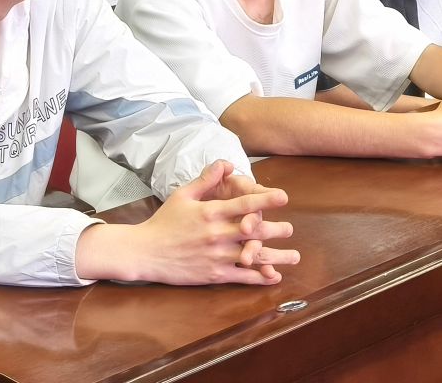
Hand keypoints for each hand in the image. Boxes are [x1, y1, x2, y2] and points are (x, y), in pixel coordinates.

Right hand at [77, 162, 295, 285]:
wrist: (146, 252)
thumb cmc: (164, 221)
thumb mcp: (183, 195)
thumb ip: (206, 180)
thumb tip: (226, 163)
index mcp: (210, 212)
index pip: (244, 204)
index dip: (266, 199)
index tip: (284, 196)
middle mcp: (217, 234)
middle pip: (253, 231)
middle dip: (276, 229)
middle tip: (291, 228)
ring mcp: (217, 256)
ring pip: (253, 256)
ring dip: (276, 257)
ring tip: (294, 256)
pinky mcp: (214, 275)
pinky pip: (242, 277)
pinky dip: (260, 277)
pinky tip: (274, 276)